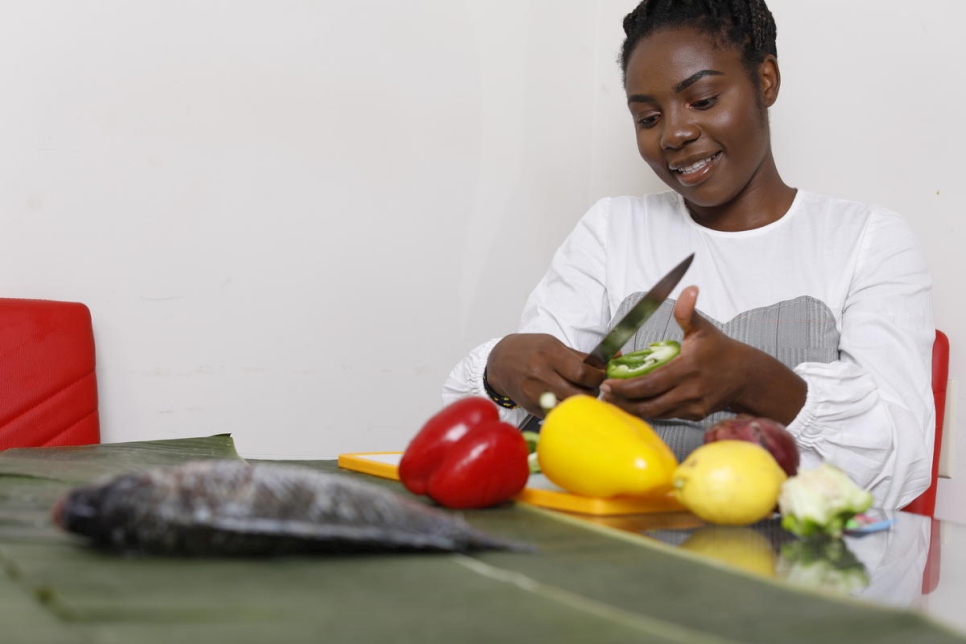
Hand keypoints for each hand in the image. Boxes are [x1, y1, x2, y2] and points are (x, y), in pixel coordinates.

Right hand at [486, 333, 605, 416]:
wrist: (499, 361)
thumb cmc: (529, 350)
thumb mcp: (554, 345)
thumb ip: (582, 356)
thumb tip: (613, 360)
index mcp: (549, 353)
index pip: (583, 373)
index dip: (599, 377)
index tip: (601, 376)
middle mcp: (541, 373)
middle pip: (579, 392)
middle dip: (592, 391)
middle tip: (593, 387)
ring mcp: (534, 392)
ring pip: (570, 406)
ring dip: (581, 403)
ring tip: (581, 394)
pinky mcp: (531, 407)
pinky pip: (557, 413)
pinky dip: (566, 410)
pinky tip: (567, 401)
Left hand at [600, 286, 805, 423]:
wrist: (747, 376)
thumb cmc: (722, 350)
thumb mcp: (704, 328)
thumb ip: (688, 311)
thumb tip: (688, 289)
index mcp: (688, 368)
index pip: (650, 382)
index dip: (626, 387)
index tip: (607, 383)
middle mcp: (690, 391)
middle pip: (648, 404)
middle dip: (623, 401)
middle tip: (604, 394)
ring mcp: (692, 406)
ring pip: (655, 414)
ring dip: (632, 409)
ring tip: (614, 400)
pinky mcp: (694, 415)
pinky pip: (665, 416)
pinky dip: (648, 412)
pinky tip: (634, 404)